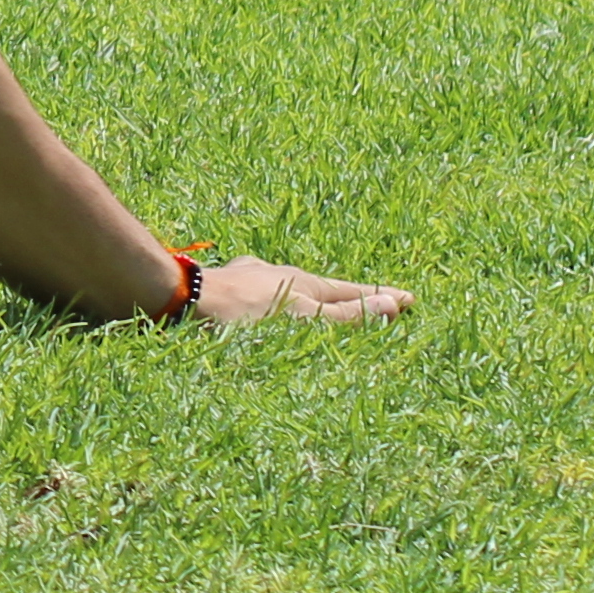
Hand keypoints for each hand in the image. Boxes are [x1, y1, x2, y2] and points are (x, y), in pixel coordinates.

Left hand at [194, 252, 412, 323]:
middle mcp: (280, 275)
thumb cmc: (244, 313)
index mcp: (303, 283)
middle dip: (352, 296)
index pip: (353, 293)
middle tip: (377, 300)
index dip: (382, 299)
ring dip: (315, 296)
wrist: (182, 301)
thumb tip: (394, 305)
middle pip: (325, 288)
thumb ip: (346, 315)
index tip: (410, 299)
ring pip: (293, 287)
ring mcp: (252, 278)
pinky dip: (280, 299)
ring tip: (328, 300)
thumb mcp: (303, 318)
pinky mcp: (228, 287)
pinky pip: (264, 292)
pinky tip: (267, 295)